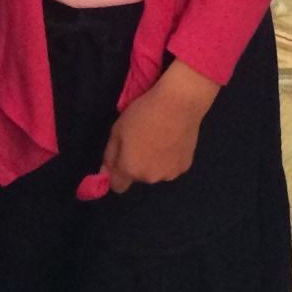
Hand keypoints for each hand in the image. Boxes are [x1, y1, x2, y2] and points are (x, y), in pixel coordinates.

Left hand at [100, 61, 220, 192]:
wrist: (178, 104)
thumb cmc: (143, 114)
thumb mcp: (117, 131)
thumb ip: (110, 155)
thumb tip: (106, 173)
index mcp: (130, 169)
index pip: (118, 186)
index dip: (116, 174)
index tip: (120, 158)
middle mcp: (150, 178)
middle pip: (138, 176)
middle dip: (136, 163)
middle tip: (141, 140)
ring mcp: (170, 174)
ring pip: (155, 172)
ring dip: (154, 162)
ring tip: (159, 139)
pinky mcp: (185, 167)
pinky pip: (171, 166)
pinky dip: (169, 158)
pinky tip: (172, 140)